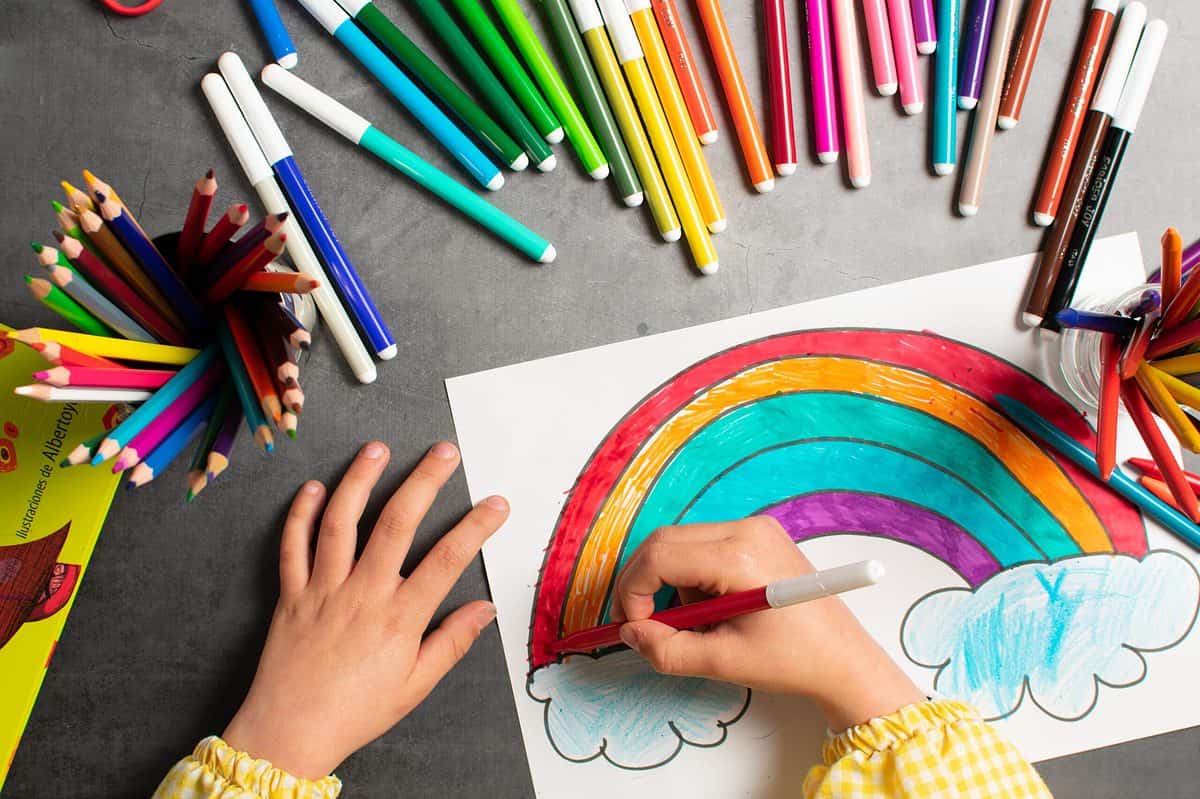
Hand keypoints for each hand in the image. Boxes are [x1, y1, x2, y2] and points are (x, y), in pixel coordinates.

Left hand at [222, 441, 506, 778]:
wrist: (288, 735)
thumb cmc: (355, 713)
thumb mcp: (415, 686)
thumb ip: (451, 642)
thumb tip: (484, 609)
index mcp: (399, 619)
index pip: (447, 560)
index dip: (476, 527)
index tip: (497, 503)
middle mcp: (362, 594)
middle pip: (396, 523)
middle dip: (424, 481)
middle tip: (443, 452)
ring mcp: (323, 590)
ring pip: (341, 522)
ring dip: (360, 480)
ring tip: (377, 449)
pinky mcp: (291, 594)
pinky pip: (293, 545)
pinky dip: (301, 513)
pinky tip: (316, 487)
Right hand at [610, 517, 923, 730]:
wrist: (844, 659)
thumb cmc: (793, 661)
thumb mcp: (723, 663)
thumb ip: (667, 649)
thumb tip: (631, 634)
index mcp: (740, 557)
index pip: (659, 556)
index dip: (634, 591)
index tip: (633, 626)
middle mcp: (747, 530)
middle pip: (665, 541)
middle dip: (643, 583)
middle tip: (640, 623)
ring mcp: (756, 529)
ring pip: (682, 543)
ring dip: (671, 583)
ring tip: (696, 624)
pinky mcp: (760, 536)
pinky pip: (705, 546)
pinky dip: (693, 576)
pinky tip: (714, 608)